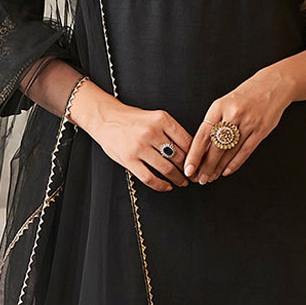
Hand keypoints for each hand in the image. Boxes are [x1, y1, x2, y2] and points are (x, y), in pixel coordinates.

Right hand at [70, 82, 194, 191]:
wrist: (106, 118)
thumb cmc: (132, 119)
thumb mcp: (155, 118)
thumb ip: (171, 131)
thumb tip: (190, 151)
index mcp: (162, 119)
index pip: (187, 141)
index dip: (196, 156)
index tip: (199, 164)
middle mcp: (151, 132)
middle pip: (179, 156)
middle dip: (188, 170)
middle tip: (193, 176)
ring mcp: (140, 147)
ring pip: (167, 169)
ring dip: (178, 179)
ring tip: (182, 182)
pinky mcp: (129, 159)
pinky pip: (149, 178)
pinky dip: (161, 185)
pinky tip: (167, 186)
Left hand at [184, 68, 294, 183]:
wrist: (272, 85)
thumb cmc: (245, 95)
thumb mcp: (224, 103)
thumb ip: (214, 123)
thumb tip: (201, 148)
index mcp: (219, 107)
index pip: (202, 135)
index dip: (194, 154)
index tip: (188, 168)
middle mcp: (232, 115)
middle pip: (215, 147)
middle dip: (206, 166)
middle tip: (199, 178)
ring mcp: (248, 123)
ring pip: (229, 151)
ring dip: (218, 167)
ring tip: (211, 177)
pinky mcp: (260, 130)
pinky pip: (245, 151)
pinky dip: (235, 163)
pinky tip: (226, 171)